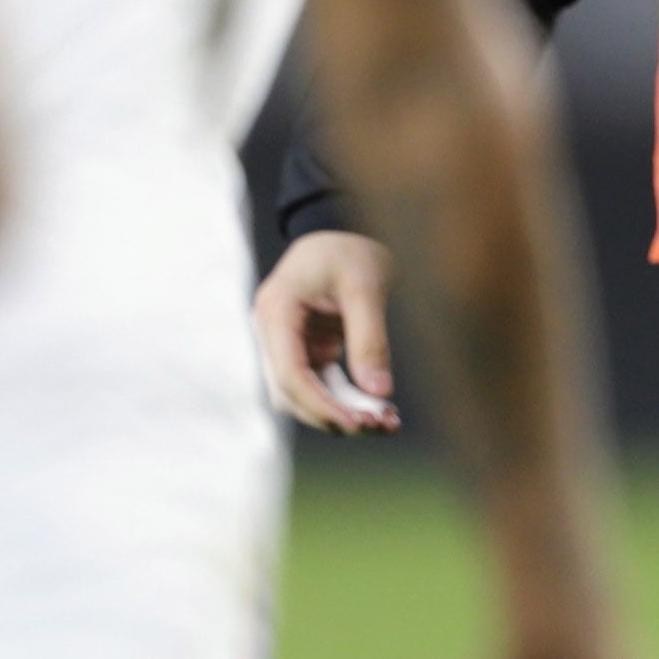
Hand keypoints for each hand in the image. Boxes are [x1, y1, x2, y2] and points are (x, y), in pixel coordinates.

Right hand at [254, 229, 401, 431]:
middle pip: (291, 392)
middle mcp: (271, 331)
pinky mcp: (303, 349)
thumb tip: (379, 393)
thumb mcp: (366, 287)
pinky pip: (319, 384)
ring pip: (303, 394)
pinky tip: (379, 408)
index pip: (289, 373)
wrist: (344, 232)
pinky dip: (346, 399)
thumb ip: (370, 339)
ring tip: (387, 422)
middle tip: (380, 426)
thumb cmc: (352, 250)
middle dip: (332, 415)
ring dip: (340, 412)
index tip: (359, 422)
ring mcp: (284, 342)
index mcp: (276, 310)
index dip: (321, 405)